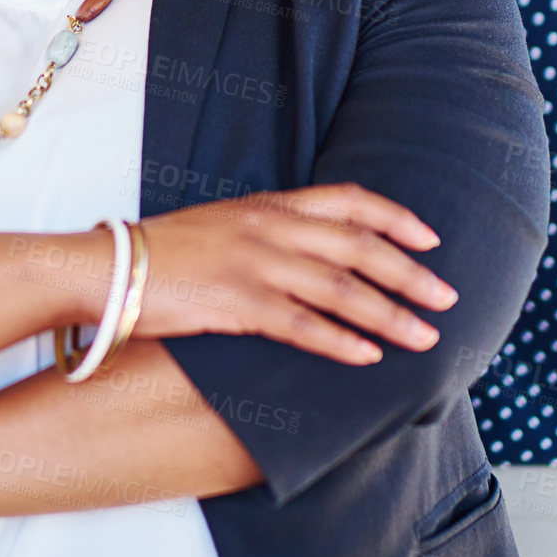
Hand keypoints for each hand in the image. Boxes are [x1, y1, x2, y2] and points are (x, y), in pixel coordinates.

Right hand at [127, 182, 456, 365]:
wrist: (109, 266)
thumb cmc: (163, 251)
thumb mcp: (223, 223)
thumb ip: (268, 229)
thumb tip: (313, 249)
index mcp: (267, 204)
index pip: (348, 200)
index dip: (395, 218)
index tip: (431, 239)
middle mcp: (269, 227)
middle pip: (358, 246)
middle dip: (410, 272)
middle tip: (447, 297)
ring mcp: (254, 263)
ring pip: (341, 288)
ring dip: (390, 314)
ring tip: (425, 338)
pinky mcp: (236, 302)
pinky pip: (302, 324)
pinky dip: (341, 341)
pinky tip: (368, 357)